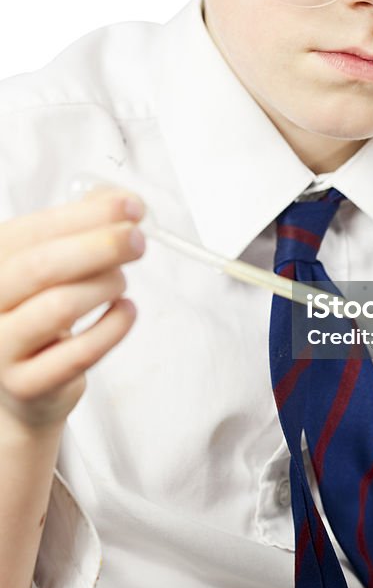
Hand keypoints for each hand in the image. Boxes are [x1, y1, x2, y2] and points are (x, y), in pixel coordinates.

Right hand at [0, 186, 145, 430]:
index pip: (32, 230)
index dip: (86, 215)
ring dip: (106, 285)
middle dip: (100, 246)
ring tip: (120, 281)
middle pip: (42, 265)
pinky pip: (80, 353)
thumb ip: (82, 226)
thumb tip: (122, 202)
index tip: (130, 207)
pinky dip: (114, 326)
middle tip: (138, 241)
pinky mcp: (25, 385)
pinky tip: (125, 311)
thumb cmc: (38, 310)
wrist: (21, 384)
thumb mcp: (52, 262)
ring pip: (61, 306)